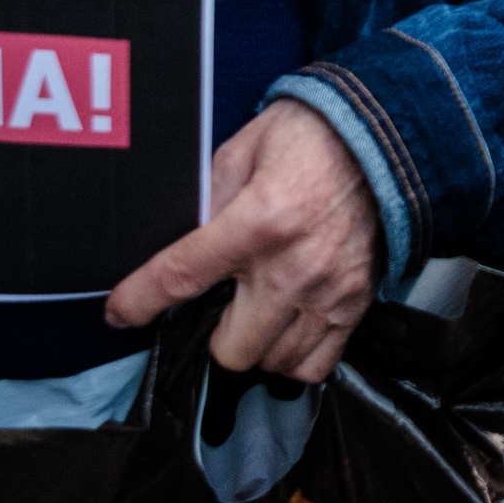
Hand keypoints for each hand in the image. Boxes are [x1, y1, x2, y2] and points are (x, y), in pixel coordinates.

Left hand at [109, 98, 379, 381]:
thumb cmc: (311, 137)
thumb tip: (179, 242)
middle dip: (213, 333)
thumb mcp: (242, 152)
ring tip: (254, 315)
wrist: (384, 137)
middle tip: (219, 307)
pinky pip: (316, 365)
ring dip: (254, 345)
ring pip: (272, 362)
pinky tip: (286, 330)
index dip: (138, 302)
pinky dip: (293, 357)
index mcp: (258, 221)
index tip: (120, 313)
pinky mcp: (356, 304)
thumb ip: (207, 200)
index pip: (181, 277)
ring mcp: (328, 292)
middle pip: (230, 348)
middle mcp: (292, 266)